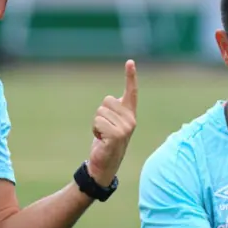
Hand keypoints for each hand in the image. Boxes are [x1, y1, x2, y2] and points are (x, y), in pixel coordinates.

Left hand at [87, 60, 137, 185]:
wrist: (105, 165)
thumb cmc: (107, 143)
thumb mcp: (112, 124)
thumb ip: (114, 111)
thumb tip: (113, 99)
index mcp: (130, 114)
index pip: (131, 92)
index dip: (130, 76)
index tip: (130, 62)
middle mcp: (131, 120)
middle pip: (106, 102)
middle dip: (100, 115)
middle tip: (104, 130)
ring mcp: (125, 128)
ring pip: (100, 112)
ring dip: (96, 125)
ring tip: (103, 136)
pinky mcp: (117, 136)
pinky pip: (98, 123)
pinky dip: (95, 131)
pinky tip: (102, 141)